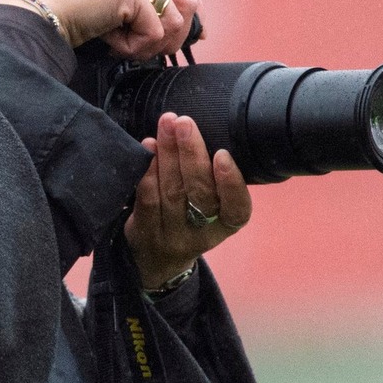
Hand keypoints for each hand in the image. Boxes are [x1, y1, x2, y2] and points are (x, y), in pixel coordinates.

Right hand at [2, 0, 201, 59]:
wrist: (38, 12)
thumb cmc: (63, 14)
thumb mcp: (105, 3)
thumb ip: (137, 6)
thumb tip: (175, 29)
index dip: (188, 11)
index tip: (186, 37)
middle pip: (186, 1)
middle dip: (174, 35)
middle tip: (146, 52)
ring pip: (173, 21)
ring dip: (148, 45)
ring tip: (121, 47)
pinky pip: (153, 33)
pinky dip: (132, 48)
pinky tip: (109, 42)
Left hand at [125, 112, 252, 288]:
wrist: (156, 260)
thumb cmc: (189, 219)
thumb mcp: (210, 210)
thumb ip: (211, 179)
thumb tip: (197, 131)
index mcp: (225, 225)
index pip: (237, 210)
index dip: (232, 184)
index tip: (223, 154)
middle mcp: (201, 233)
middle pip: (200, 193)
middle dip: (192, 153)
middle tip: (185, 123)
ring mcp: (171, 235)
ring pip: (172, 191)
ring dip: (168, 153)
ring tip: (166, 125)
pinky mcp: (144, 232)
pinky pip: (146, 200)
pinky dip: (147, 172)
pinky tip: (148, 148)